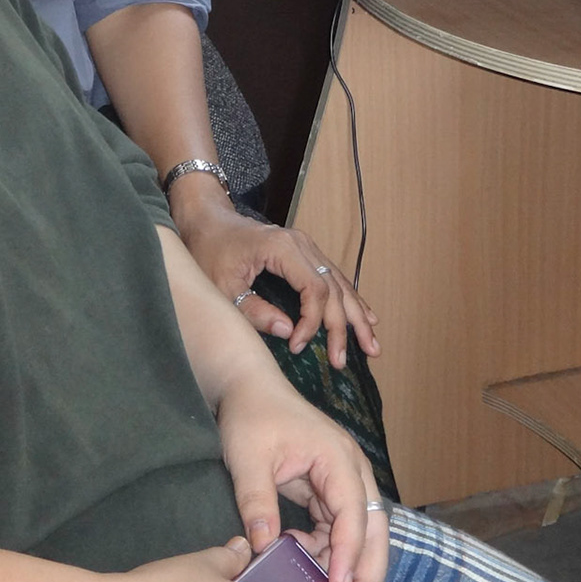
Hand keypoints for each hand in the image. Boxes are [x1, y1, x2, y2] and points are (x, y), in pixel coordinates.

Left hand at [179, 203, 379, 367]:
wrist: (208, 220)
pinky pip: (334, 278)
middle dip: (342, 328)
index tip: (298, 347)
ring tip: (372, 346)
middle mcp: (302, 244)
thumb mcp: (222, 285)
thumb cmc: (210, 251)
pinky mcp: (306, 253)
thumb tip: (289, 332)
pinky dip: (351, 300)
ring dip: (357, 316)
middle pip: (333, 289)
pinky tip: (367, 318)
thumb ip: (254, 310)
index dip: (311, 323)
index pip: (314, 290)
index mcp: (283, 249)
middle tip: (341, 361)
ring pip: (340, 284)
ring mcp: (307, 247)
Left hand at [215, 373, 389, 581]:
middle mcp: (350, 469)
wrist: (248, 388)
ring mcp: (343, 478)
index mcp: (337, 457)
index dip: (349, 555)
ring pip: (361, 531)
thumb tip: (265, 548)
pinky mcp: (330, 487)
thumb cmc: (251, 416)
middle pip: (374, 526)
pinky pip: (340, 526)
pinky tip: (307, 563)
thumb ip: (257, 502)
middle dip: (368, 569)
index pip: (354, 514)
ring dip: (349, 563)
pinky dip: (330, 549)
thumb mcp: (248, 458)